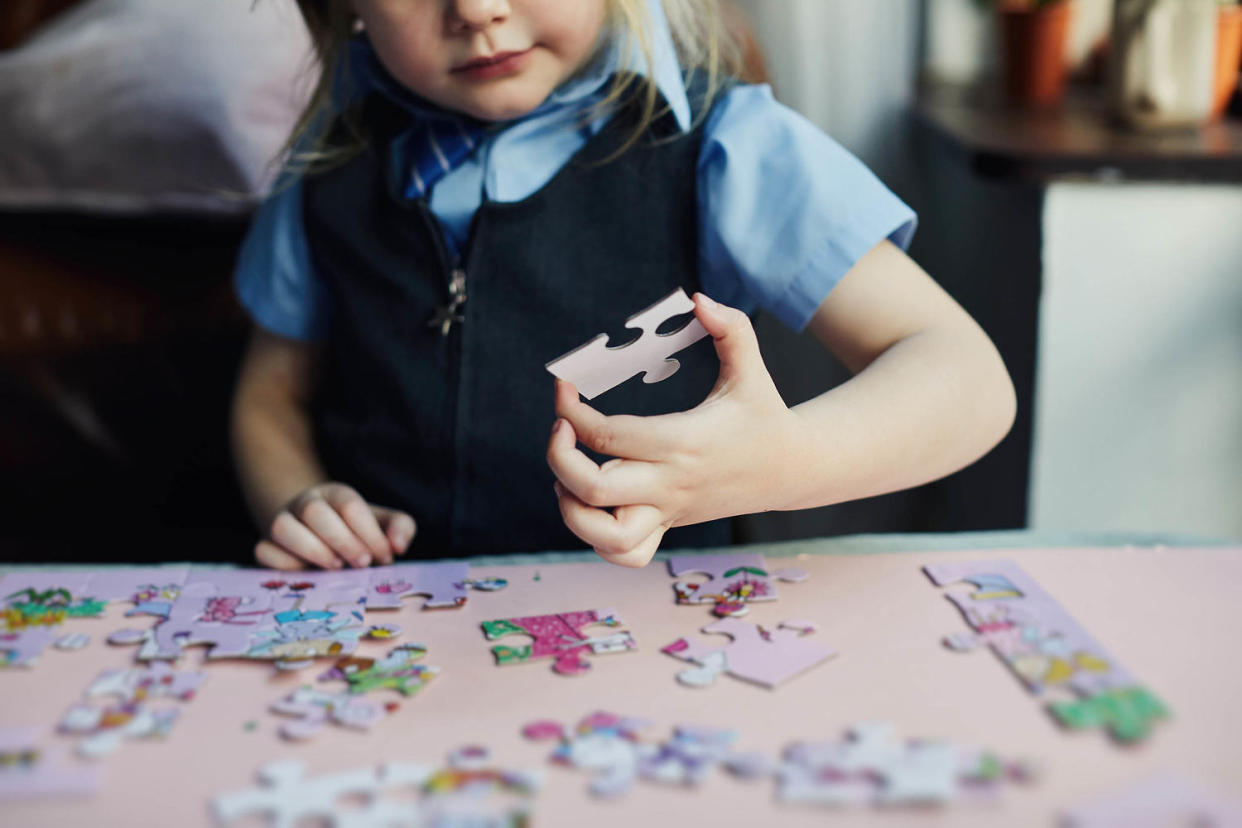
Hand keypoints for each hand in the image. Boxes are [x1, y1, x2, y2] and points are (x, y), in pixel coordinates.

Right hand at [254, 482, 415, 569]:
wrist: (319, 533)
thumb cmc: (357, 531)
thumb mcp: (382, 524)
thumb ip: (401, 527)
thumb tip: (399, 546)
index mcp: (336, 494)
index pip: (348, 504)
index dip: (368, 532)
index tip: (384, 556)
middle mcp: (305, 503)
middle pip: (314, 511)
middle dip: (342, 540)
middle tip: (363, 563)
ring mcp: (282, 522)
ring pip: (282, 527)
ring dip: (311, 550)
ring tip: (336, 567)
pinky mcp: (266, 545)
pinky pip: (263, 550)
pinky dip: (283, 564)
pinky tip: (307, 574)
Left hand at [547, 293, 803, 567]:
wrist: (790, 469)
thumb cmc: (763, 414)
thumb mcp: (751, 366)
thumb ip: (731, 327)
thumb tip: (698, 299)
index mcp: (684, 442)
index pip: (610, 437)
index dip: (572, 412)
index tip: (563, 388)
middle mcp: (671, 483)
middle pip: (594, 488)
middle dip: (559, 457)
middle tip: (559, 428)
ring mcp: (668, 511)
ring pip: (605, 534)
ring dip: (571, 507)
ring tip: (567, 473)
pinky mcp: (668, 526)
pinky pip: (626, 554)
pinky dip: (596, 539)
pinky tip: (590, 506)